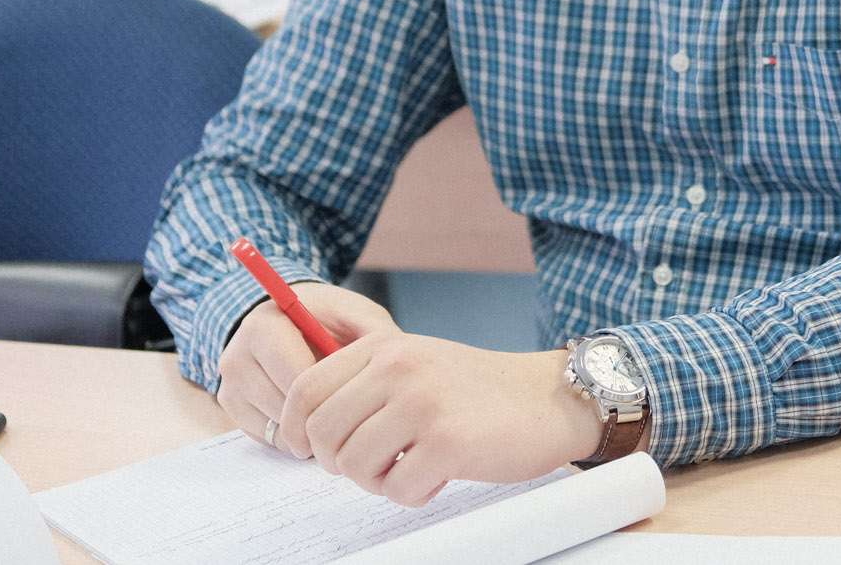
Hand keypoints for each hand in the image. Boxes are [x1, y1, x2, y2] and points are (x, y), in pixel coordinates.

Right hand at [218, 282, 401, 456]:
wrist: (287, 317)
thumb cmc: (328, 318)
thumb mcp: (356, 315)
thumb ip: (375, 337)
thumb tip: (396, 372)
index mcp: (265, 326)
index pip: (300, 383)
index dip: (338, 400)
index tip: (363, 403)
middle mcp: (236, 356)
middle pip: (287, 412)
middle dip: (326, 419)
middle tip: (355, 416)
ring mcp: (229, 385)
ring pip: (279, 431)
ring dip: (312, 431)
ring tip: (336, 412)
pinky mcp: (231, 409)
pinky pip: (268, 440)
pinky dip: (295, 437)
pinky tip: (312, 416)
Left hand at [278, 335, 602, 506]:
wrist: (545, 398)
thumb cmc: (475, 391)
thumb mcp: (414, 363)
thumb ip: (363, 383)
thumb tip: (307, 430)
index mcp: (382, 347)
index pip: (304, 390)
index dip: (294, 430)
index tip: (308, 453)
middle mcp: (397, 368)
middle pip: (322, 434)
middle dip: (339, 463)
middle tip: (375, 465)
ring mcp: (422, 403)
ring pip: (354, 466)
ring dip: (379, 481)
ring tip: (411, 467)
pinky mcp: (448, 442)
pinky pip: (398, 489)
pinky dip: (413, 493)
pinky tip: (438, 474)